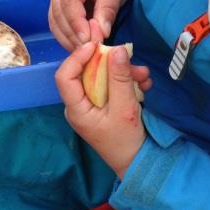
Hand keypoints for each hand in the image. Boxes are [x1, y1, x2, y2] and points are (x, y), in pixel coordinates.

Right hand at [48, 0, 129, 50]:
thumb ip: (108, 8)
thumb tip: (102, 32)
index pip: (69, 2)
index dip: (77, 23)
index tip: (88, 41)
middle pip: (59, 14)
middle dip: (73, 35)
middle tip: (89, 49)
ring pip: (54, 22)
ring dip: (68, 39)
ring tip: (84, 51)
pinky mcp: (55, 6)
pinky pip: (56, 25)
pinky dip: (66, 37)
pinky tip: (78, 46)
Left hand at [55, 38, 151, 177]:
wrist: (140, 163)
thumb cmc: (127, 141)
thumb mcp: (125, 108)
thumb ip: (120, 78)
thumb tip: (116, 49)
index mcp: (76, 109)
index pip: (65, 76)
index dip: (77, 57)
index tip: (96, 45)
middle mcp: (79, 105)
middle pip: (87, 73)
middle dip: (110, 63)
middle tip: (131, 58)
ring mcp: (92, 105)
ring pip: (102, 77)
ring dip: (124, 72)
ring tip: (144, 75)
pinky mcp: (105, 105)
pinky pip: (111, 86)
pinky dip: (127, 81)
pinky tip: (144, 83)